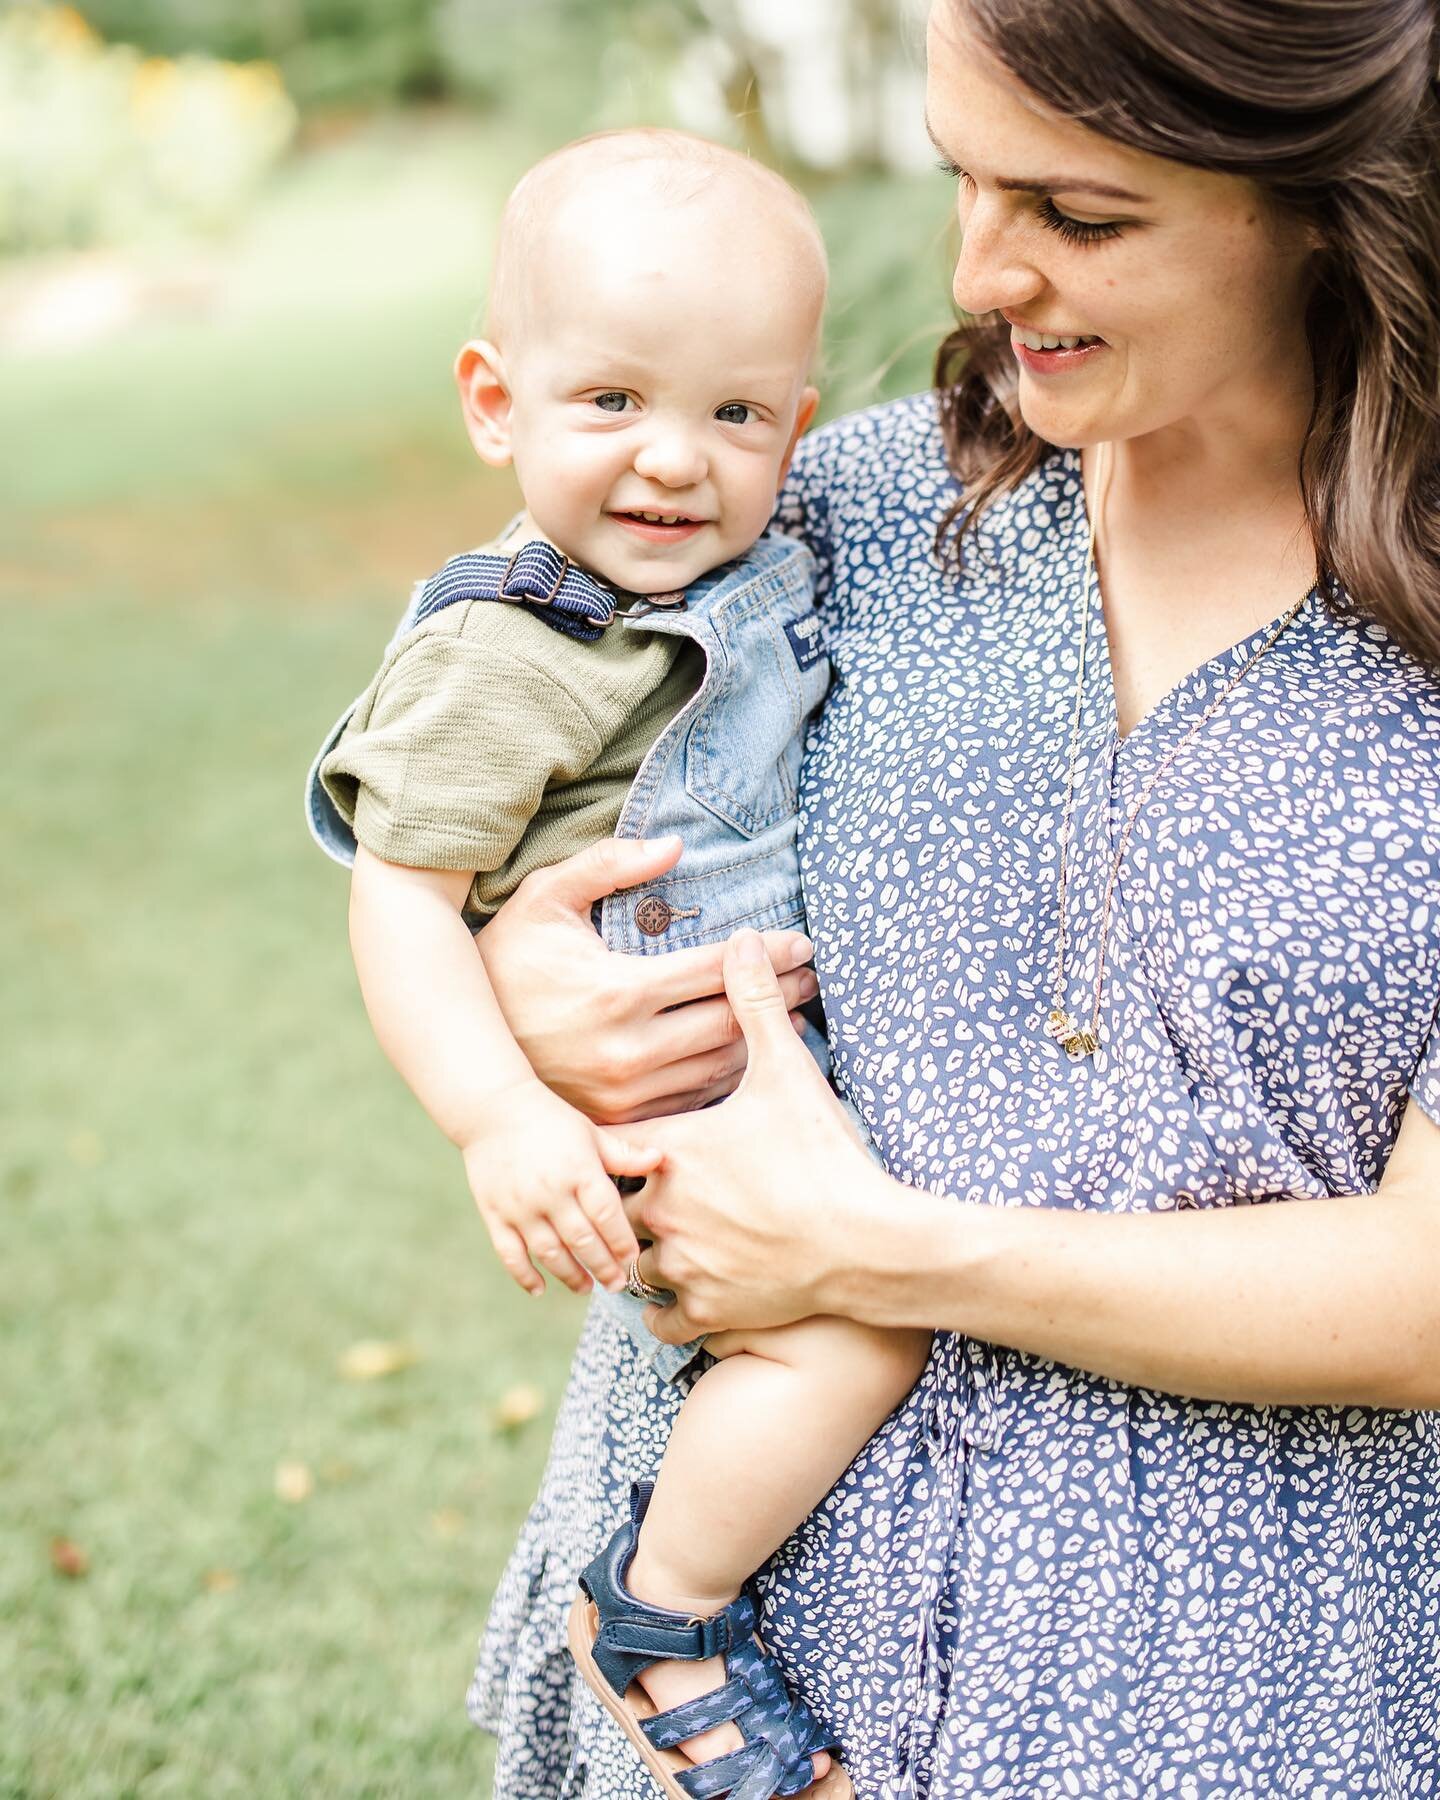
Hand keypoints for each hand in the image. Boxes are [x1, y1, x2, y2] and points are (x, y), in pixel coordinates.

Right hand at [460, 1079, 659, 1296]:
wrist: (492, 1108)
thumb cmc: (549, 1119)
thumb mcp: (590, 1132)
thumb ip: (623, 1154)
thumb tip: (660, 1159)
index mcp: (579, 1170)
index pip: (606, 1215)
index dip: (621, 1241)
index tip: (632, 1259)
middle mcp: (550, 1192)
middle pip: (583, 1241)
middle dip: (603, 1268)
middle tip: (617, 1284)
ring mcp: (520, 1206)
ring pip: (550, 1253)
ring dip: (570, 1276)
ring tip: (585, 1287)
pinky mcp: (494, 1214)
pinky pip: (510, 1254)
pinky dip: (524, 1275)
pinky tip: (540, 1289)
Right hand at [476, 836, 820, 1121]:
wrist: (465, 1036)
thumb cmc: (508, 956)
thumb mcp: (547, 897)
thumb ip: (609, 865)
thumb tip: (675, 845)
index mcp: (618, 991)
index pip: (716, 970)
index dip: (768, 954)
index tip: (802, 943)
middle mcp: (627, 1049)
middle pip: (731, 1021)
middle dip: (781, 995)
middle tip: (813, 976)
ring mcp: (625, 1092)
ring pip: (719, 1066)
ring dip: (765, 1038)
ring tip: (795, 1011)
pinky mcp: (620, 1119)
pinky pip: (694, 1098)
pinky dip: (729, 1075)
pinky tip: (751, 1052)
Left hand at [619, 930, 889, 1342]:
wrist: (866, 1243)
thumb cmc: (823, 1154)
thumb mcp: (788, 1072)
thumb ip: (756, 1004)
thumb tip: (745, 938)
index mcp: (669, 1150)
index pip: (602, 1145)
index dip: (610, 1145)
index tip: (622, 1143)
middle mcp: (660, 1208)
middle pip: (613, 1204)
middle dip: (627, 1201)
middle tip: (640, 1193)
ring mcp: (680, 1263)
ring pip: (634, 1263)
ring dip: (647, 1255)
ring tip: (667, 1242)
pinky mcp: (703, 1309)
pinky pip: (660, 1316)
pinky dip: (669, 1307)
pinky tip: (685, 1289)